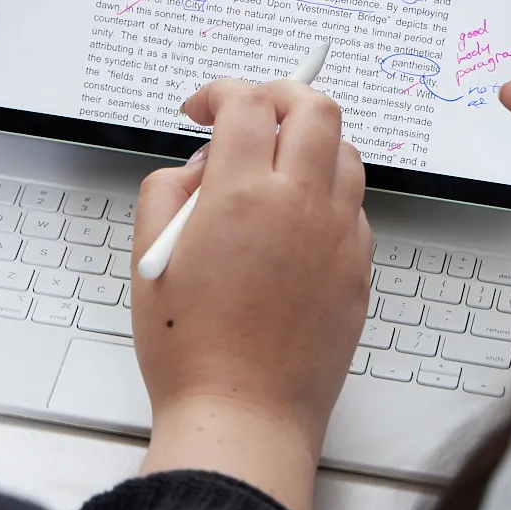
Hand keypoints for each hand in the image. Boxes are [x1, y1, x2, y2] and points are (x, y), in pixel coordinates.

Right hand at [135, 80, 370, 509]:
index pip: (248, 103)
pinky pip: (353, 208)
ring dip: (311, 144)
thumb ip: (168, 191)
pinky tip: (294, 222)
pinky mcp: (359, 270)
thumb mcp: (151, 258)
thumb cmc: (192, 352)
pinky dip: (327, 196)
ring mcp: (340, 237)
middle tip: (252, 113)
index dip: (220, 92)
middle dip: (282, 95)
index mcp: (243, 196)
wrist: (243, 417)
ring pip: (346, 154)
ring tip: (275, 168)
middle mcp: (301, 206)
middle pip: (316, 109)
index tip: (202, 108)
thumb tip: (198, 167)